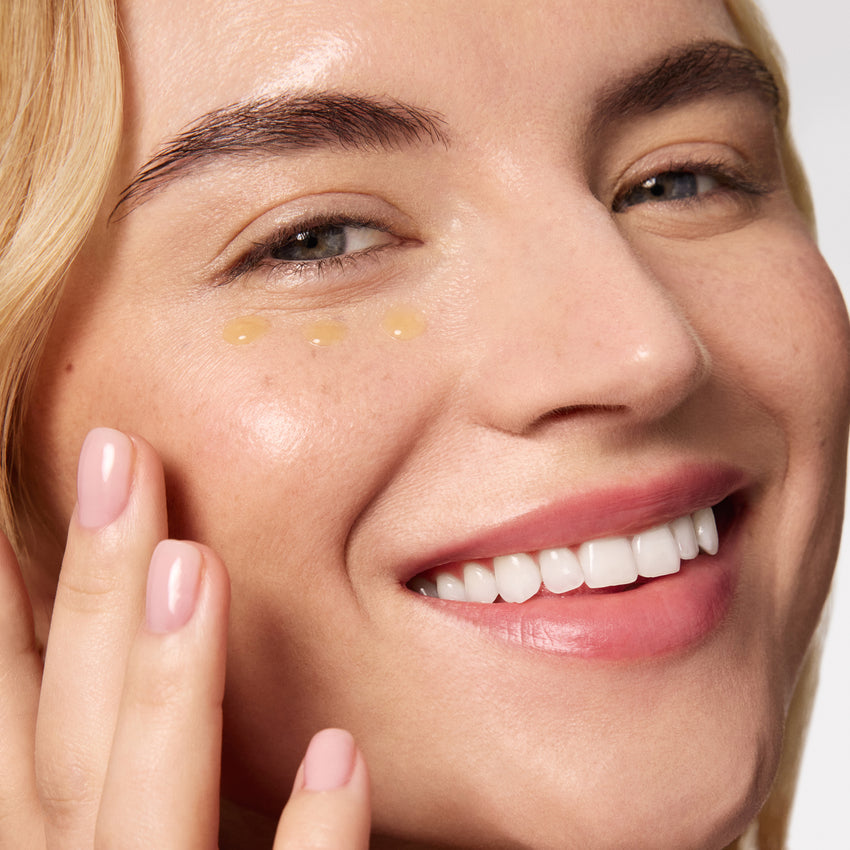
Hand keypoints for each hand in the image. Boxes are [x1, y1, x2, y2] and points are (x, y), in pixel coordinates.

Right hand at [0, 427, 369, 847]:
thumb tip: (146, 622)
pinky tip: (340, 749)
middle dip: (93, 589)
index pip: (26, 723)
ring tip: (192, 561)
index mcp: (66, 844)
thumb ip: (131, 764)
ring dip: (168, 689)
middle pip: (76, 734)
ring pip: (150, 808)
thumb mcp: (133, 833)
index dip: (7, 621)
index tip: (6, 521)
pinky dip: (309, 835)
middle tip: (117, 455)